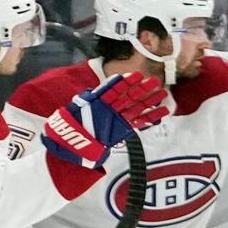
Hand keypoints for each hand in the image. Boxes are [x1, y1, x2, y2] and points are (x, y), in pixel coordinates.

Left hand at [41, 71, 167, 168]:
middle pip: (127, 97)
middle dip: (141, 90)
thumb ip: (79, 103)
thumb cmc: (66, 134)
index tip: (134, 76)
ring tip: (162, 94)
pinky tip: (161, 112)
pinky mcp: (121, 131)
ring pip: (135, 108)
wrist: (68, 151)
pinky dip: (149, 118)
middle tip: (155, 82)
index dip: (123, 83)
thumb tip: (86, 94)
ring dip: (148, 101)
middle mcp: (108, 110)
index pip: (112, 90)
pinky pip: (137, 123)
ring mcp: (116, 120)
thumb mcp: (68, 115)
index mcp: (97, 103)